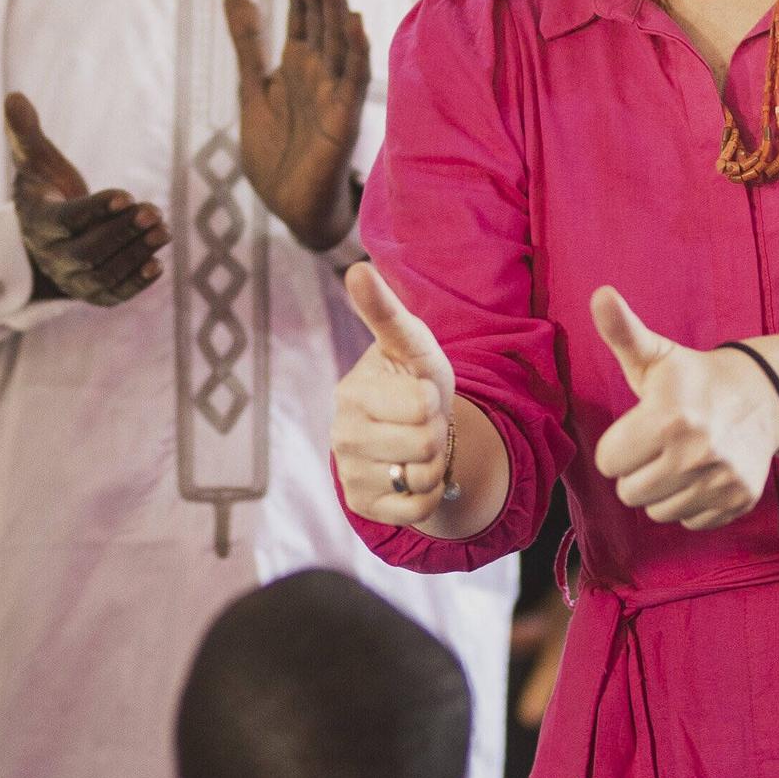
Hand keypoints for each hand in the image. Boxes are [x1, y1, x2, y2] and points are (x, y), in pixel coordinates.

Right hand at [6, 94, 163, 305]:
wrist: (50, 232)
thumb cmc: (47, 186)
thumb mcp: (36, 159)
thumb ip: (26, 133)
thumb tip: (14, 96)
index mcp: (37, 222)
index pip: (65, 222)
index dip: (94, 211)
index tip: (126, 195)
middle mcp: (51, 256)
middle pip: (87, 252)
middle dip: (122, 232)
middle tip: (154, 211)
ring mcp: (71, 279)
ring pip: (102, 275)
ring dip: (135, 254)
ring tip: (163, 229)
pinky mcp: (92, 293)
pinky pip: (113, 295)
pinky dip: (135, 284)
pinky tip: (158, 264)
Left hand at [226, 0, 367, 253]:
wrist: (289, 207)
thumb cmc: (277, 152)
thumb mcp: (252, 89)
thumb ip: (247, 44)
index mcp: (298, 63)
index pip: (301, 13)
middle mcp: (320, 72)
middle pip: (320, 20)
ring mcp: (334, 94)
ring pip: (339, 42)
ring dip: (337, 7)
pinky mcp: (343, 120)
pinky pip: (353, 82)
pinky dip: (356, 52)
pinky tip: (356, 25)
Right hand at [335, 262, 459, 525]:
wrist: (409, 429)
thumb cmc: (412, 378)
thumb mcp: (410, 343)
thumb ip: (385, 310)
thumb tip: (357, 268)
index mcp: (351, 393)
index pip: (422, 404)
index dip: (433, 399)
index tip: (420, 393)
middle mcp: (342, 436)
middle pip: (425, 444)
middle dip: (436, 432)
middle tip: (421, 423)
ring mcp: (349, 473)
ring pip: (423, 478)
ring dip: (434, 463)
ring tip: (417, 447)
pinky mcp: (362, 506)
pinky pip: (418, 509)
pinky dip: (429, 495)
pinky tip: (412, 475)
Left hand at [589, 286, 778, 528]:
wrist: (763, 396)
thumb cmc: (694, 379)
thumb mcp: (656, 356)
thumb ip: (622, 332)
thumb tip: (599, 293)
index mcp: (668, 417)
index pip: (608, 462)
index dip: (618, 445)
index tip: (639, 427)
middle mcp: (697, 452)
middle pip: (629, 492)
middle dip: (637, 471)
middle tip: (659, 445)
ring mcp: (721, 479)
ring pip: (657, 512)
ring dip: (662, 490)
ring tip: (680, 459)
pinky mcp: (738, 500)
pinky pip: (689, 521)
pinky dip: (691, 503)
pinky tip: (702, 474)